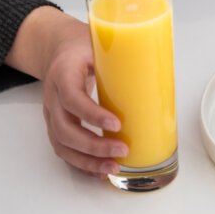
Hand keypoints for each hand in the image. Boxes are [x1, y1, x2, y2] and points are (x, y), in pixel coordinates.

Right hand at [5, 7, 127, 177]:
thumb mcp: (100, 43)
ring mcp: (52, 113)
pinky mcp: (56, 124)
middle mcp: (53, 96)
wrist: (57, 49)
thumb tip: (162, 71)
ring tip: (113, 168)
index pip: (72, 97)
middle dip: (93, 145)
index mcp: (63, 72)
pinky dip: (82, 163)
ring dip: (87, 161)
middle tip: (122, 149)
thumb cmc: (83, 46)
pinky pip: (64, 149)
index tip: (117, 123)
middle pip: (65, 128)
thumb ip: (124, 56)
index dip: (92, 114)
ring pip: (62, 144)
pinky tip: (101, 170)